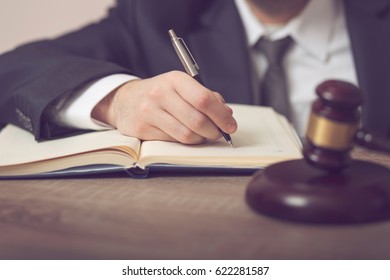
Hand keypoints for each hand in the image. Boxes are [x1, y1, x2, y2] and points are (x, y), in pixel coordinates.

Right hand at [92, 71, 236, 143]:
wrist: (124, 100)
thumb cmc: (160, 94)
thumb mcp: (181, 86)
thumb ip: (206, 97)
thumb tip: (227, 114)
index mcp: (175, 79)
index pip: (204, 99)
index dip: (221, 116)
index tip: (230, 125)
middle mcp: (160, 94)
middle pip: (197, 120)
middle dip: (214, 131)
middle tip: (219, 134)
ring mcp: (149, 112)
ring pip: (186, 135)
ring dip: (201, 139)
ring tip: (203, 135)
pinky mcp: (142, 129)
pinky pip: (173, 141)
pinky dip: (185, 142)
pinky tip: (186, 136)